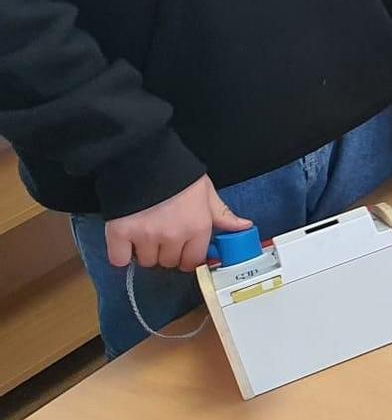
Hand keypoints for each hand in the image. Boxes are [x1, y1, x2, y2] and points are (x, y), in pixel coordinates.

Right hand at [104, 175, 249, 271]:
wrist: (143, 157)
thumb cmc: (177, 175)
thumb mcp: (206, 192)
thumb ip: (223, 214)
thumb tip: (244, 226)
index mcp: (198, 227)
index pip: (194, 260)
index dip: (187, 257)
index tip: (182, 250)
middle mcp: (174, 236)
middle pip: (168, 262)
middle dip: (166, 252)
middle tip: (161, 235)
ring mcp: (146, 236)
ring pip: (146, 261)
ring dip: (144, 252)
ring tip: (144, 232)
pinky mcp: (120, 233)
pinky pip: (118, 260)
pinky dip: (120, 254)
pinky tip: (125, 241)